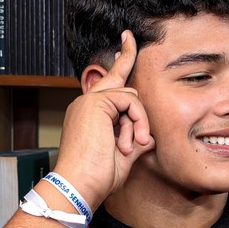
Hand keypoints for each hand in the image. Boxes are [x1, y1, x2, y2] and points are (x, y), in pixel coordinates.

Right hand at [54, 31, 155, 207]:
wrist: (78, 186)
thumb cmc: (96, 178)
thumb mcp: (121, 155)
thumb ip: (134, 139)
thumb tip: (149, 135)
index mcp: (90, 115)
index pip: (108, 85)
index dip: (120, 62)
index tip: (127, 41)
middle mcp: (87, 105)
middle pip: (118, 77)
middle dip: (130, 70)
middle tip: (128, 58)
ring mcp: (89, 102)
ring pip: (131, 96)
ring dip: (138, 123)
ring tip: (129, 147)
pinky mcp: (96, 102)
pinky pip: (130, 101)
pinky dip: (136, 122)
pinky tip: (129, 142)